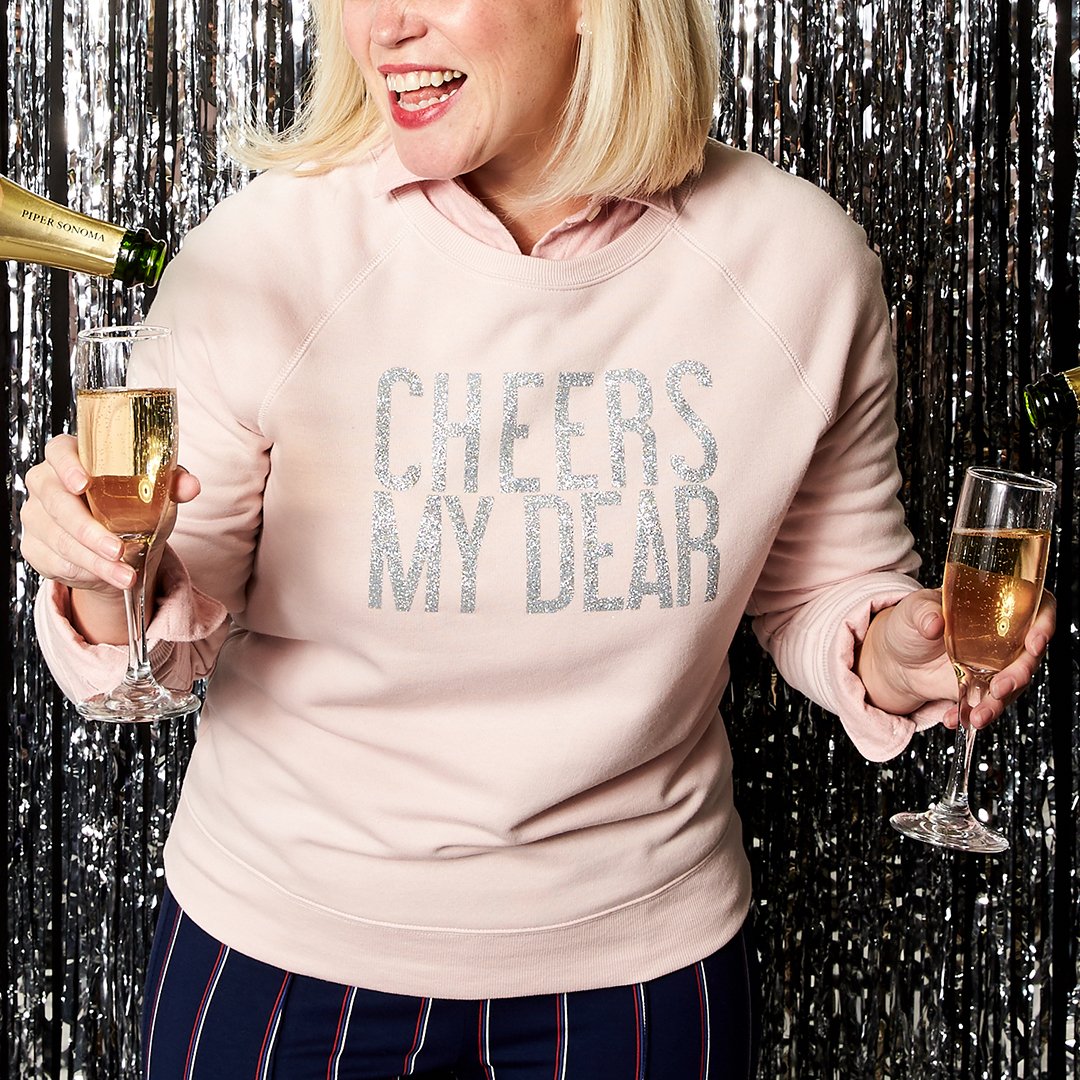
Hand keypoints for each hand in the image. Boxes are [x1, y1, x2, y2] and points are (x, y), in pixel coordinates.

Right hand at [19, 433, 199, 596]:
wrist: (121, 548)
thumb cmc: (133, 509)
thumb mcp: (155, 495)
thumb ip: (171, 484)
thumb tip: (190, 485)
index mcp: (72, 458)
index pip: (59, 451)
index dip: (67, 466)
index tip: (83, 484)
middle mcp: (46, 483)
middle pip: (57, 502)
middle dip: (88, 530)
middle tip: (118, 550)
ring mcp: (35, 516)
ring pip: (58, 538)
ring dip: (94, 561)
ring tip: (125, 574)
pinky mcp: (34, 546)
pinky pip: (54, 561)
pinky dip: (84, 572)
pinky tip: (107, 577)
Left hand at [856, 587, 1055, 728]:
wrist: (895, 658)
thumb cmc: (909, 623)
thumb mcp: (912, 610)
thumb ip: (924, 613)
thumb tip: (933, 623)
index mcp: (995, 607)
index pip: (1037, 608)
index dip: (1044, 624)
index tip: (1034, 643)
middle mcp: (1003, 638)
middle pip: (1029, 655)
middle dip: (1019, 675)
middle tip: (999, 688)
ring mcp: (994, 667)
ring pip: (1012, 687)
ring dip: (998, 704)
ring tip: (976, 717)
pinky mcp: (981, 690)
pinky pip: (986, 706)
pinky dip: (972, 715)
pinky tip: (954, 719)